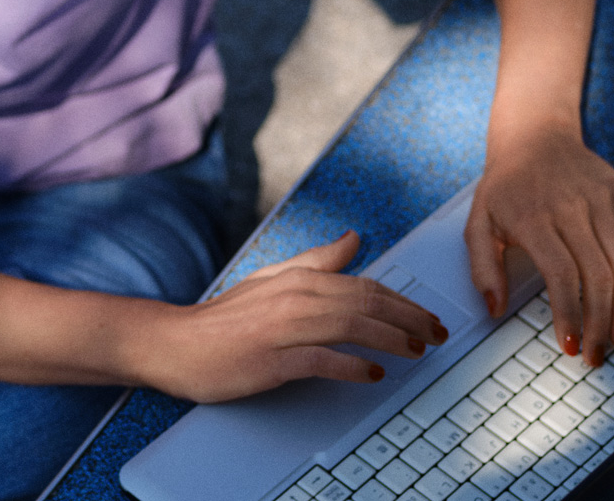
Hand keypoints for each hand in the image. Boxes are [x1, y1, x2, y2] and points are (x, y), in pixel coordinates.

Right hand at [135, 232, 448, 402]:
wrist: (175, 343)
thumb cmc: (225, 317)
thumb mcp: (272, 279)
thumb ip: (316, 261)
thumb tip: (354, 239)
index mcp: (299, 278)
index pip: (365, 285)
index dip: (404, 301)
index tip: (429, 317)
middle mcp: (295, 297)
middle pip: (366, 303)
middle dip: (410, 318)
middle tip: (437, 335)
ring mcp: (283, 328)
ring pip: (351, 326)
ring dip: (391, 339)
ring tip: (416, 351)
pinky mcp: (271, 359)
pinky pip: (320, 360)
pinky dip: (350, 366)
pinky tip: (371, 374)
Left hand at [464, 127, 613, 366]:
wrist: (532, 134)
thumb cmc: (505, 187)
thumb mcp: (478, 223)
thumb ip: (483, 268)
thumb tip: (495, 309)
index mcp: (533, 218)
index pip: (561, 276)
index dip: (570, 315)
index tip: (572, 347)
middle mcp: (571, 206)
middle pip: (597, 274)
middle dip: (601, 322)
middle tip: (600, 353)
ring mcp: (601, 196)